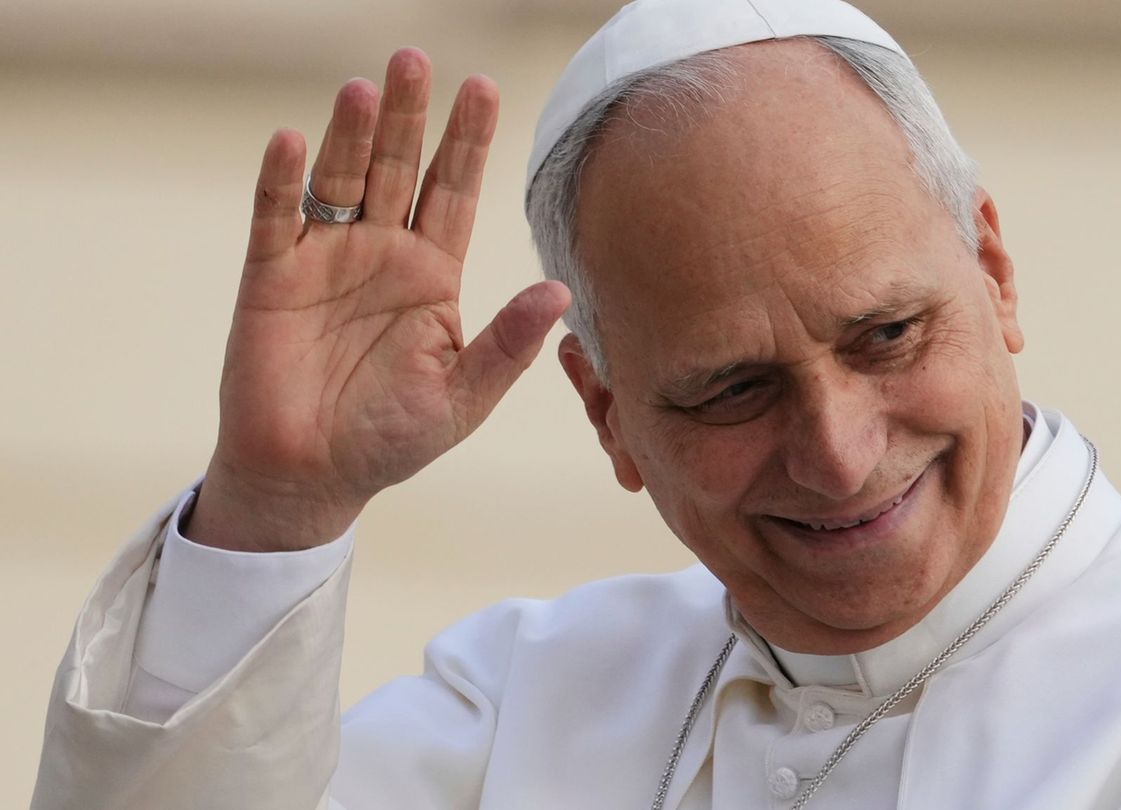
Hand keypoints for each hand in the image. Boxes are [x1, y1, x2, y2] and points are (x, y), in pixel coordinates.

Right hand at [188, 48, 570, 551]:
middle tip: (418, 60)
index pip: (454, 194)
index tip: (485, 91)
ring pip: (342, 181)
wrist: (311, 477)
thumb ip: (507, 344)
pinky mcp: (270, 277)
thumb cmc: (391, 439)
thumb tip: (560, 292)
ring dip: (351, 136)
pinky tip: (291, 142)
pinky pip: (275, 218)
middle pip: (400, 169)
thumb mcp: (462, 396)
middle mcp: (382, 253)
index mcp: (432, 275)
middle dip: (411, 118)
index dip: (468, 144)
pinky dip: (280, 181)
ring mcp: (324, 259)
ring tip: (366, 90)